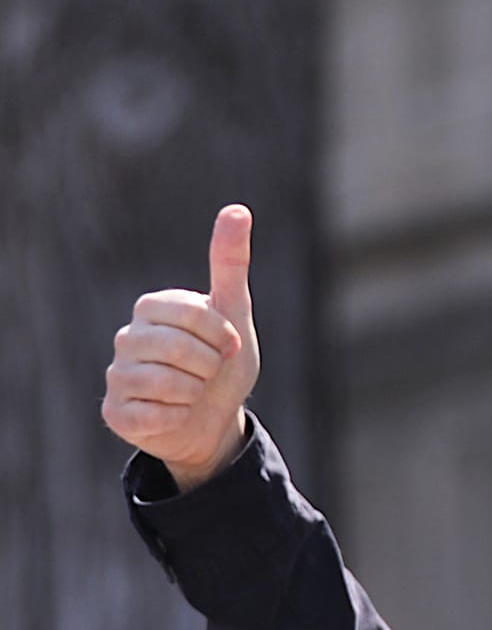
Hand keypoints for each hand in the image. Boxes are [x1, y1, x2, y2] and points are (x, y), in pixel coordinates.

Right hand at [102, 205, 259, 491]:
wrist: (216, 419)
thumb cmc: (222, 363)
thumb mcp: (234, 312)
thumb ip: (230, 264)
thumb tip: (237, 209)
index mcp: (153, 308)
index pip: (192, 313)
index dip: (220, 335)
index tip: (228, 345)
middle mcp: (128, 337)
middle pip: (177, 348)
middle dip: (210, 365)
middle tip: (211, 372)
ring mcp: (117, 375)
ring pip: (165, 383)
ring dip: (195, 392)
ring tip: (193, 392)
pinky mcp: (115, 412)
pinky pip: (152, 415)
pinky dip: (177, 417)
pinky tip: (175, 414)